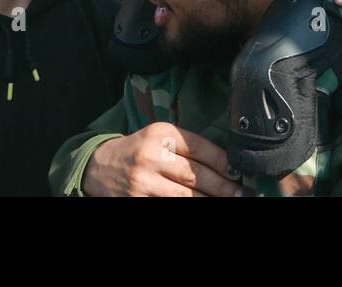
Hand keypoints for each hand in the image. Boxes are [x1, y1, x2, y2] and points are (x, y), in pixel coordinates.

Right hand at [82, 122, 246, 196]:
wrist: (98, 166)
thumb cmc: (139, 150)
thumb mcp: (160, 137)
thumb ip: (188, 146)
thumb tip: (227, 164)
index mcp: (161, 133)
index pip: (200, 147)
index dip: (224, 162)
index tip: (240, 172)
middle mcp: (151, 155)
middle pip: (195, 175)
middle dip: (223, 187)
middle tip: (243, 193)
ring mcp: (143, 181)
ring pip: (185, 196)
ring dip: (209, 200)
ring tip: (229, 200)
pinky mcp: (136, 201)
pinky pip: (169, 206)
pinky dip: (188, 206)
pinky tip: (203, 204)